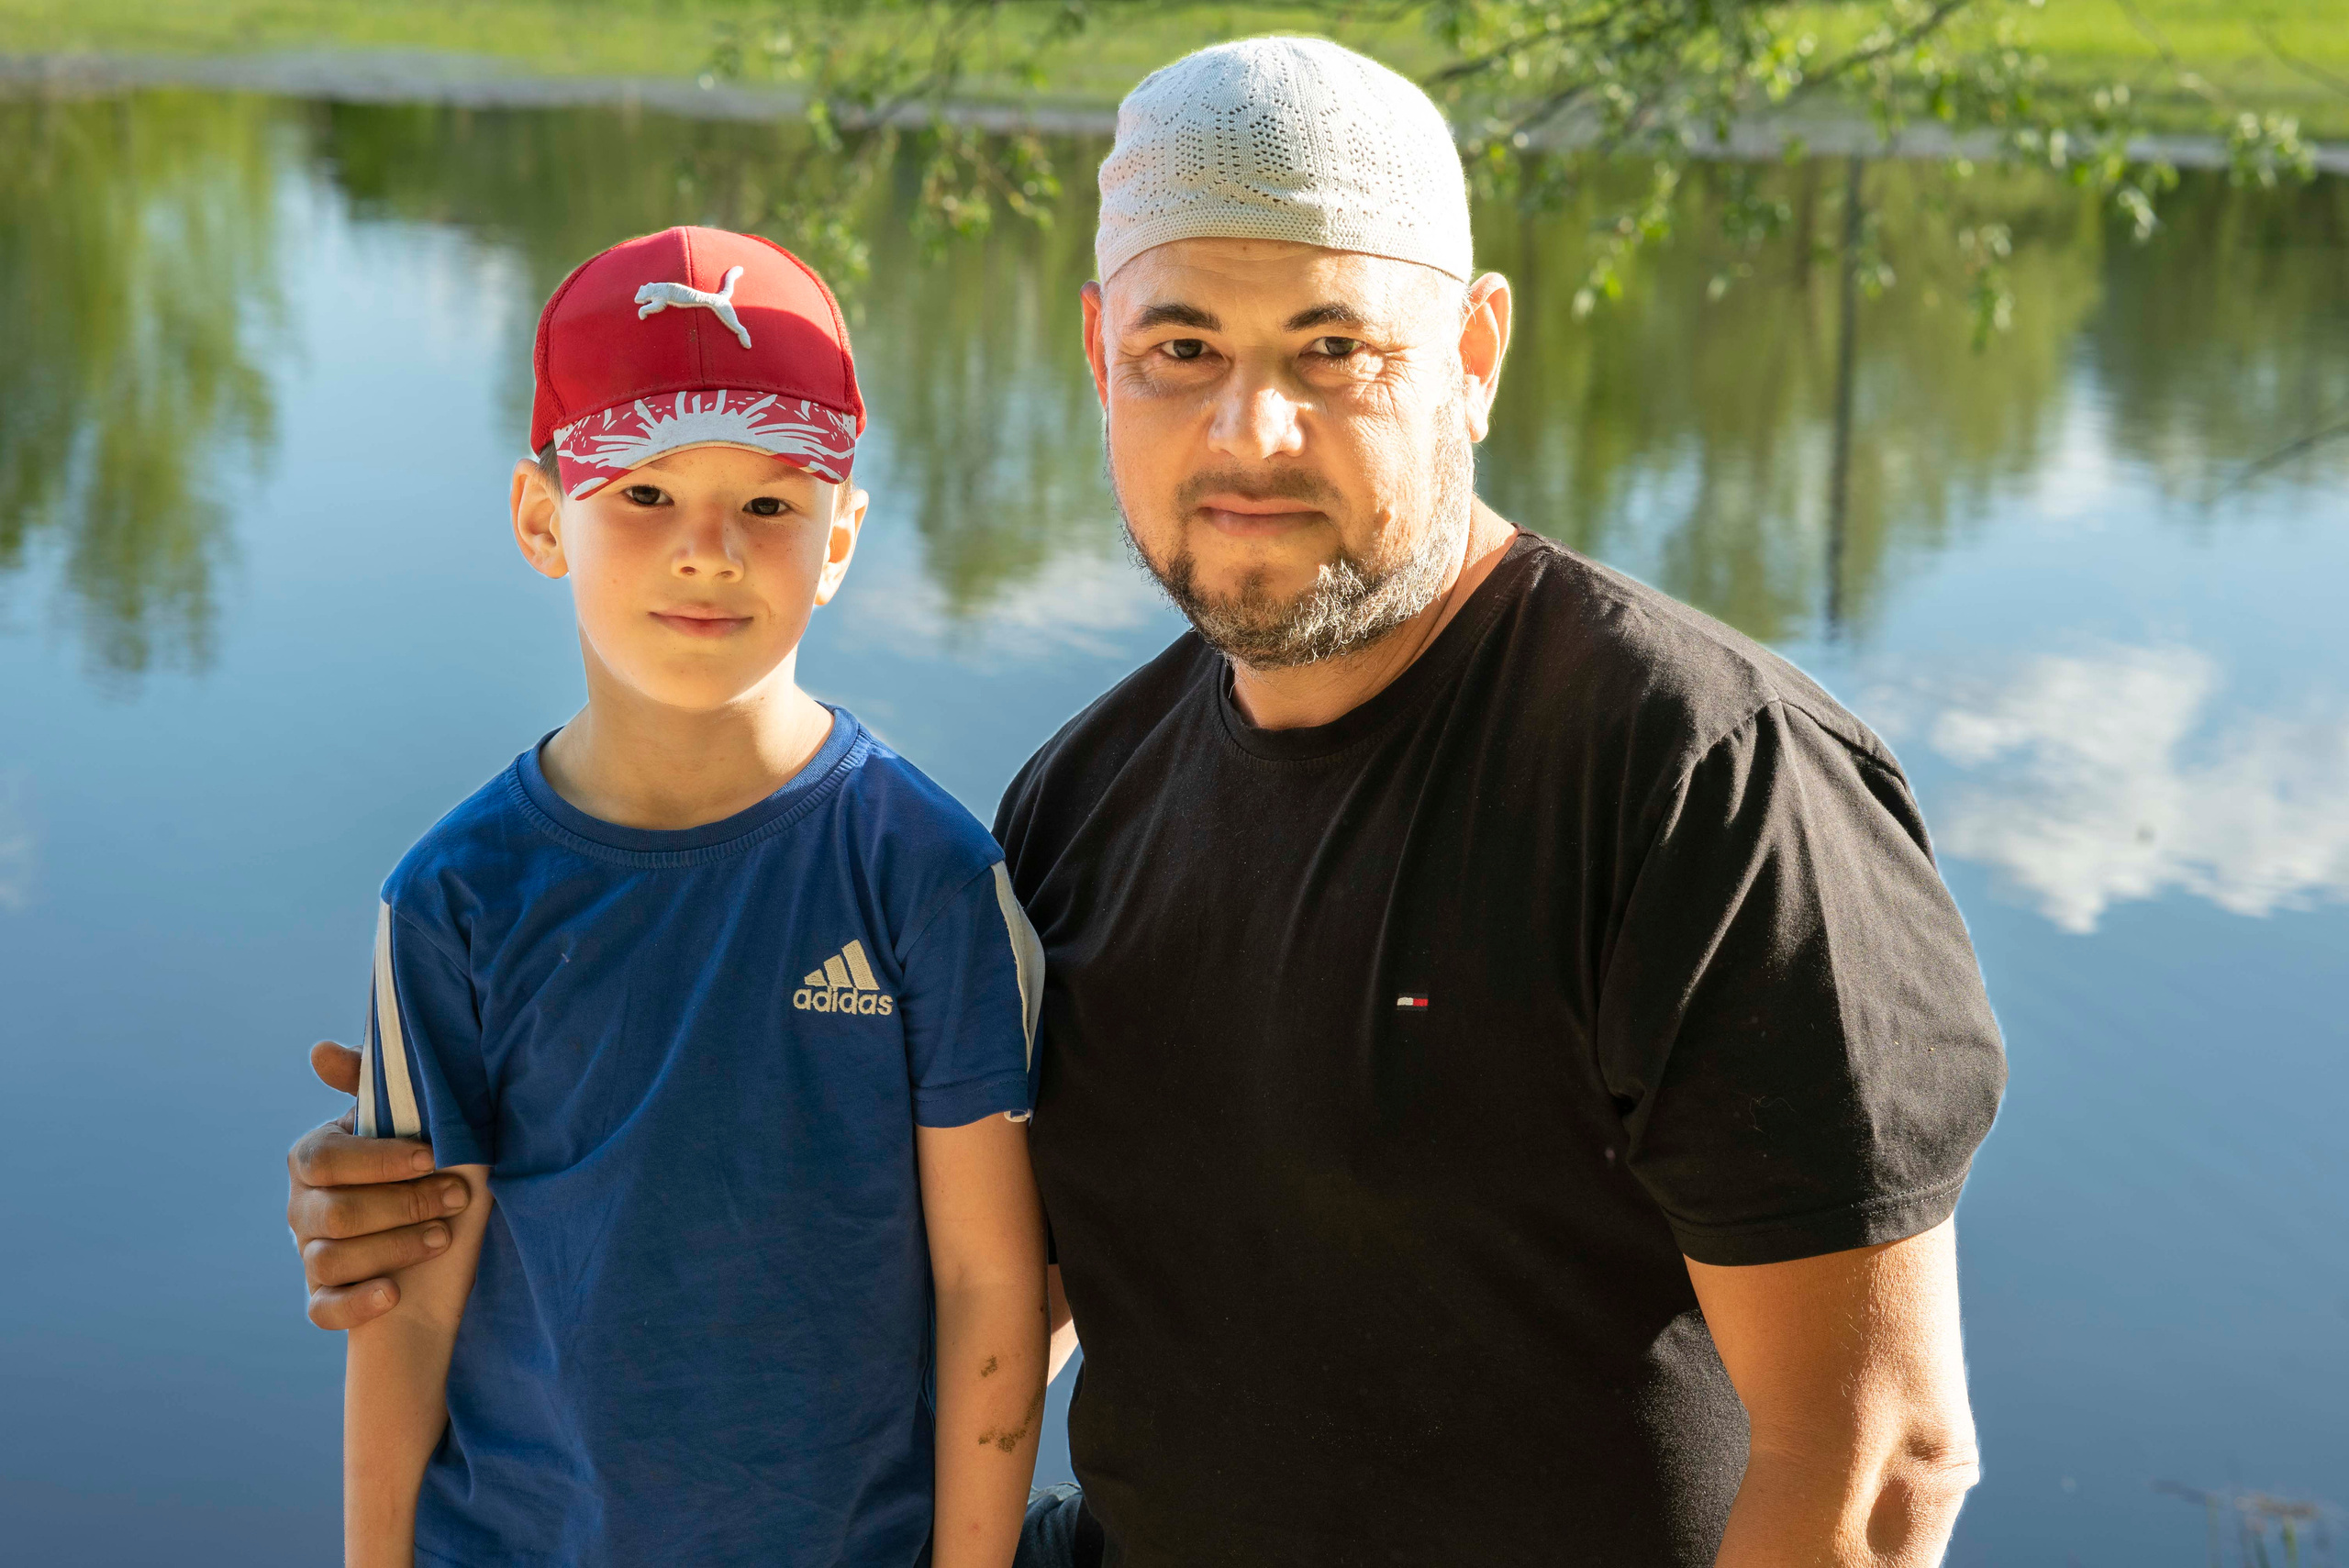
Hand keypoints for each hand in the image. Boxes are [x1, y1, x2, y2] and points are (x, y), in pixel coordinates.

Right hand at [286, 1041, 469, 1329]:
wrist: (455, 1234)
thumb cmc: (434, 1163)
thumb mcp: (416, 1118)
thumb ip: (371, 1082)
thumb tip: (319, 1051)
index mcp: (317, 1155)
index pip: (325, 1158)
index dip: (380, 1159)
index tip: (433, 1156)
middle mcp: (304, 1205)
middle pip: (335, 1212)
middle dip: (403, 1204)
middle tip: (456, 1196)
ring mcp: (310, 1253)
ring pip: (331, 1257)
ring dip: (395, 1246)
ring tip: (443, 1236)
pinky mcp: (325, 1298)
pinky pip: (322, 1310)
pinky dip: (356, 1302)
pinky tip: (393, 1291)